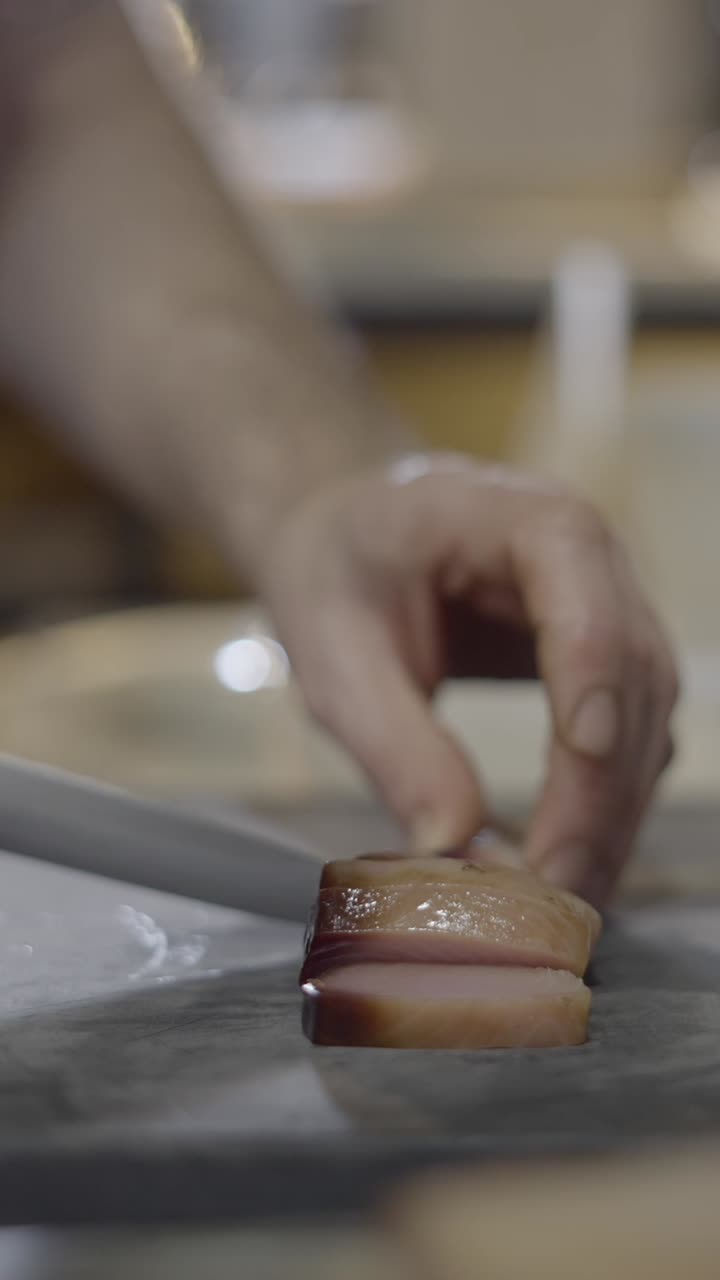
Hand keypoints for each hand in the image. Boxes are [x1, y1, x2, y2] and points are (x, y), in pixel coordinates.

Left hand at [261, 454, 677, 905]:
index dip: (592, 694)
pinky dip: (604, 805)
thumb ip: (394, 742)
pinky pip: (629, 738)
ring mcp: (609, 607)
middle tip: (555, 891)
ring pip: (647, 718)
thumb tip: (454, 848)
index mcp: (526, 522)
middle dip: (599, 792)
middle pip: (631, 677)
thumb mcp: (334, 650)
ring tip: (561, 901)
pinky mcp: (603, 661)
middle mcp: (592, 559)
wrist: (347, 533)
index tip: (577, 783)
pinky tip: (568, 863)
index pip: (584, 607)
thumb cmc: (336, 568)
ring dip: (611, 814)